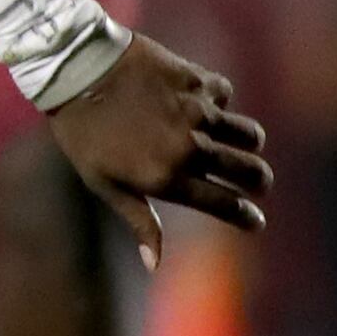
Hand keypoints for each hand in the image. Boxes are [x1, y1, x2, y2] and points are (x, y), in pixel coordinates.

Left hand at [43, 34, 272, 266]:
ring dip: (250, 144)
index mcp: (167, 179)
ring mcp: (197, 112)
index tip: (256, 220)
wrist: (76, 70)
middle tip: (258, 183)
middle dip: (260, 182)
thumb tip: (155, 266)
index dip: (247, 217)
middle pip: (250, 171)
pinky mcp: (197, 80)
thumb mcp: (104, 184)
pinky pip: (226, 95)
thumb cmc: (84, 133)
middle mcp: (190, 148)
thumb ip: (139, 221)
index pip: (225, 205)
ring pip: (250, 134)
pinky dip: (220, 101)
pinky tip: (206, 104)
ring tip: (245, 145)